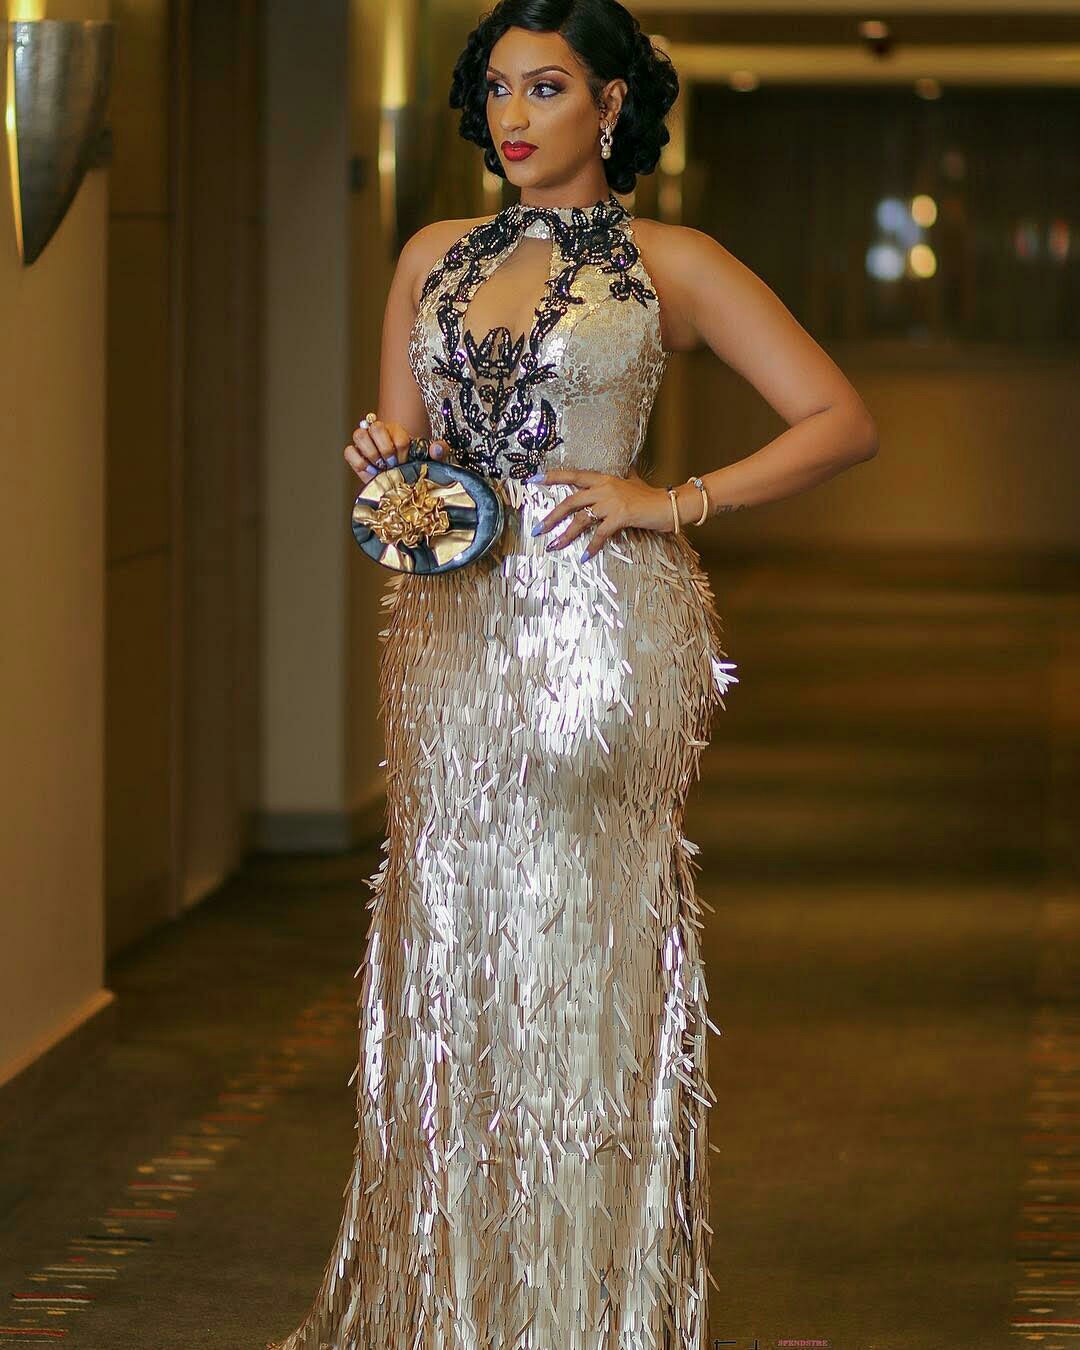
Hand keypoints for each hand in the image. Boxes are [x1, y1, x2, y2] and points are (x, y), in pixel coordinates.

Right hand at [344, 417, 449, 481]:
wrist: (398, 477)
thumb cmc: (413, 464)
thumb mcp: (429, 458)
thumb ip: (438, 451)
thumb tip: (437, 449)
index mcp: (396, 429)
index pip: (397, 433)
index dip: (402, 449)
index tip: (406, 461)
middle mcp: (378, 431)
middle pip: (375, 427)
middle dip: (386, 450)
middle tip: (392, 464)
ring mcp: (364, 442)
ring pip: (359, 435)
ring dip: (371, 455)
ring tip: (381, 468)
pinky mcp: (354, 454)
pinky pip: (349, 452)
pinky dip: (359, 463)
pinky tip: (371, 472)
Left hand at [528, 466, 677, 561]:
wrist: (669, 505)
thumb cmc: (650, 497)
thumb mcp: (631, 483)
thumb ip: (619, 481)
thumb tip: (619, 475)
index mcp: (604, 479)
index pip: (573, 475)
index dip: (553, 476)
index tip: (533, 479)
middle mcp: (604, 488)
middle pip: (570, 501)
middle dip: (552, 516)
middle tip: (537, 530)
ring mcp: (612, 501)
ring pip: (581, 519)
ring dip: (565, 535)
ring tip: (554, 546)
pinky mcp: (621, 516)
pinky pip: (600, 533)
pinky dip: (591, 546)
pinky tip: (584, 556)